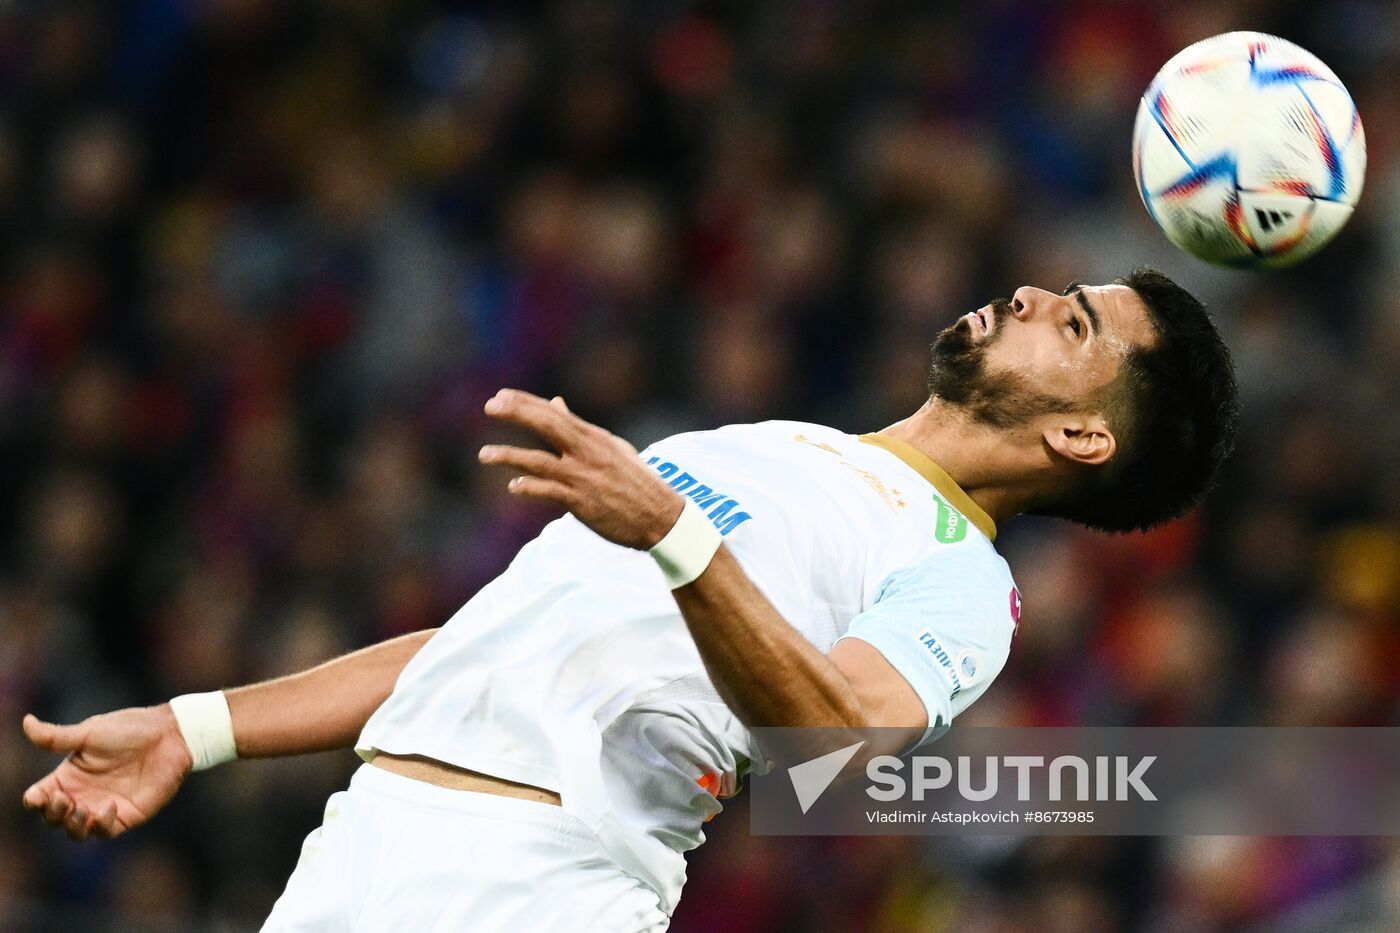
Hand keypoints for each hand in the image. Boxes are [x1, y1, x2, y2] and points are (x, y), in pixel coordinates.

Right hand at [20, 706, 193, 841]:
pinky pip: (106, 832)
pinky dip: (101, 826)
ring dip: (72, 825)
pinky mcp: (126, 815)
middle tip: (62, 800)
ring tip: (81, 809)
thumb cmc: (129, 729)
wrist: (170, 735)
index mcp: (69, 776)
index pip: (39, 798)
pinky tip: (107, 807)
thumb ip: (57, 737)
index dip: (34, 801)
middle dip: (52, 814)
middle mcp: (83, 794)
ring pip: (76, 832)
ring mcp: (103, 807)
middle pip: (53, 818)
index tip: (40, 795)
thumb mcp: (89, 732)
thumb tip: (25, 722)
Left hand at [479, 389, 683, 549]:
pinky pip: (550, 492)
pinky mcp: (582, 503)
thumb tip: (555, 403)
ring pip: (540, 461)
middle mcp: (588, 452)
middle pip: (547, 426)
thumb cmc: (634, 481)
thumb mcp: (610, 448)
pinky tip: (513, 487)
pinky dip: (530, 488)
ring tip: (484, 454)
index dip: (525, 403)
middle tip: (489, 406)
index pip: (554, 413)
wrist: (661, 516)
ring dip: (510, 456)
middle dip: (517, 414)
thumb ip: (578, 428)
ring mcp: (584, 477)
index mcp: (593, 437)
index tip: (500, 396)